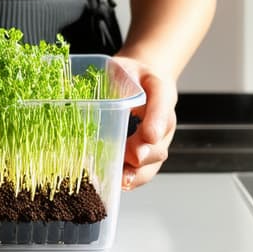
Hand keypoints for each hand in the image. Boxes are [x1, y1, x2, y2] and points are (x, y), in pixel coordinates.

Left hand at [111, 56, 176, 189]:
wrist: (138, 80)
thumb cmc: (130, 75)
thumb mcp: (123, 67)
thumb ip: (116, 78)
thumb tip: (90, 91)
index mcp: (160, 93)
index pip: (162, 105)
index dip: (156, 121)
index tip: (148, 135)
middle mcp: (162, 121)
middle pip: (160, 142)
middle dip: (146, 153)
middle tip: (132, 157)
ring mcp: (156, 141)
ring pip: (153, 162)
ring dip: (138, 173)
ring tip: (122, 179)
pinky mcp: (144, 154)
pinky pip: (142, 170)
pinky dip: (131, 179)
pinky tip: (117, 184)